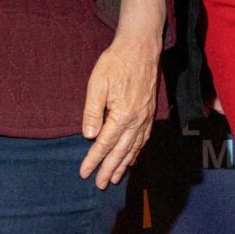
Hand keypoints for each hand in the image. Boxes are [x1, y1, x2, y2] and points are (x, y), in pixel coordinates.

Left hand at [79, 0, 162, 191]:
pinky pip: (143, 140)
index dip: (94, 160)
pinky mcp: (149, 114)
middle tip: (100, 184)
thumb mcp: (97, 82)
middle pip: (121, 151)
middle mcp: (137, 121)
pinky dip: (136, 153)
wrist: (140, 48)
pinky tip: (131, 159)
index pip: (105, 144)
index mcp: (123, 115)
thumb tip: (89, 135)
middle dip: (109, 169)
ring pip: (134, 148)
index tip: (85, 173)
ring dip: (124, 165)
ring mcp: (146, 119)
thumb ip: (93, 110)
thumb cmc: (115, 62)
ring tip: (115, 178)